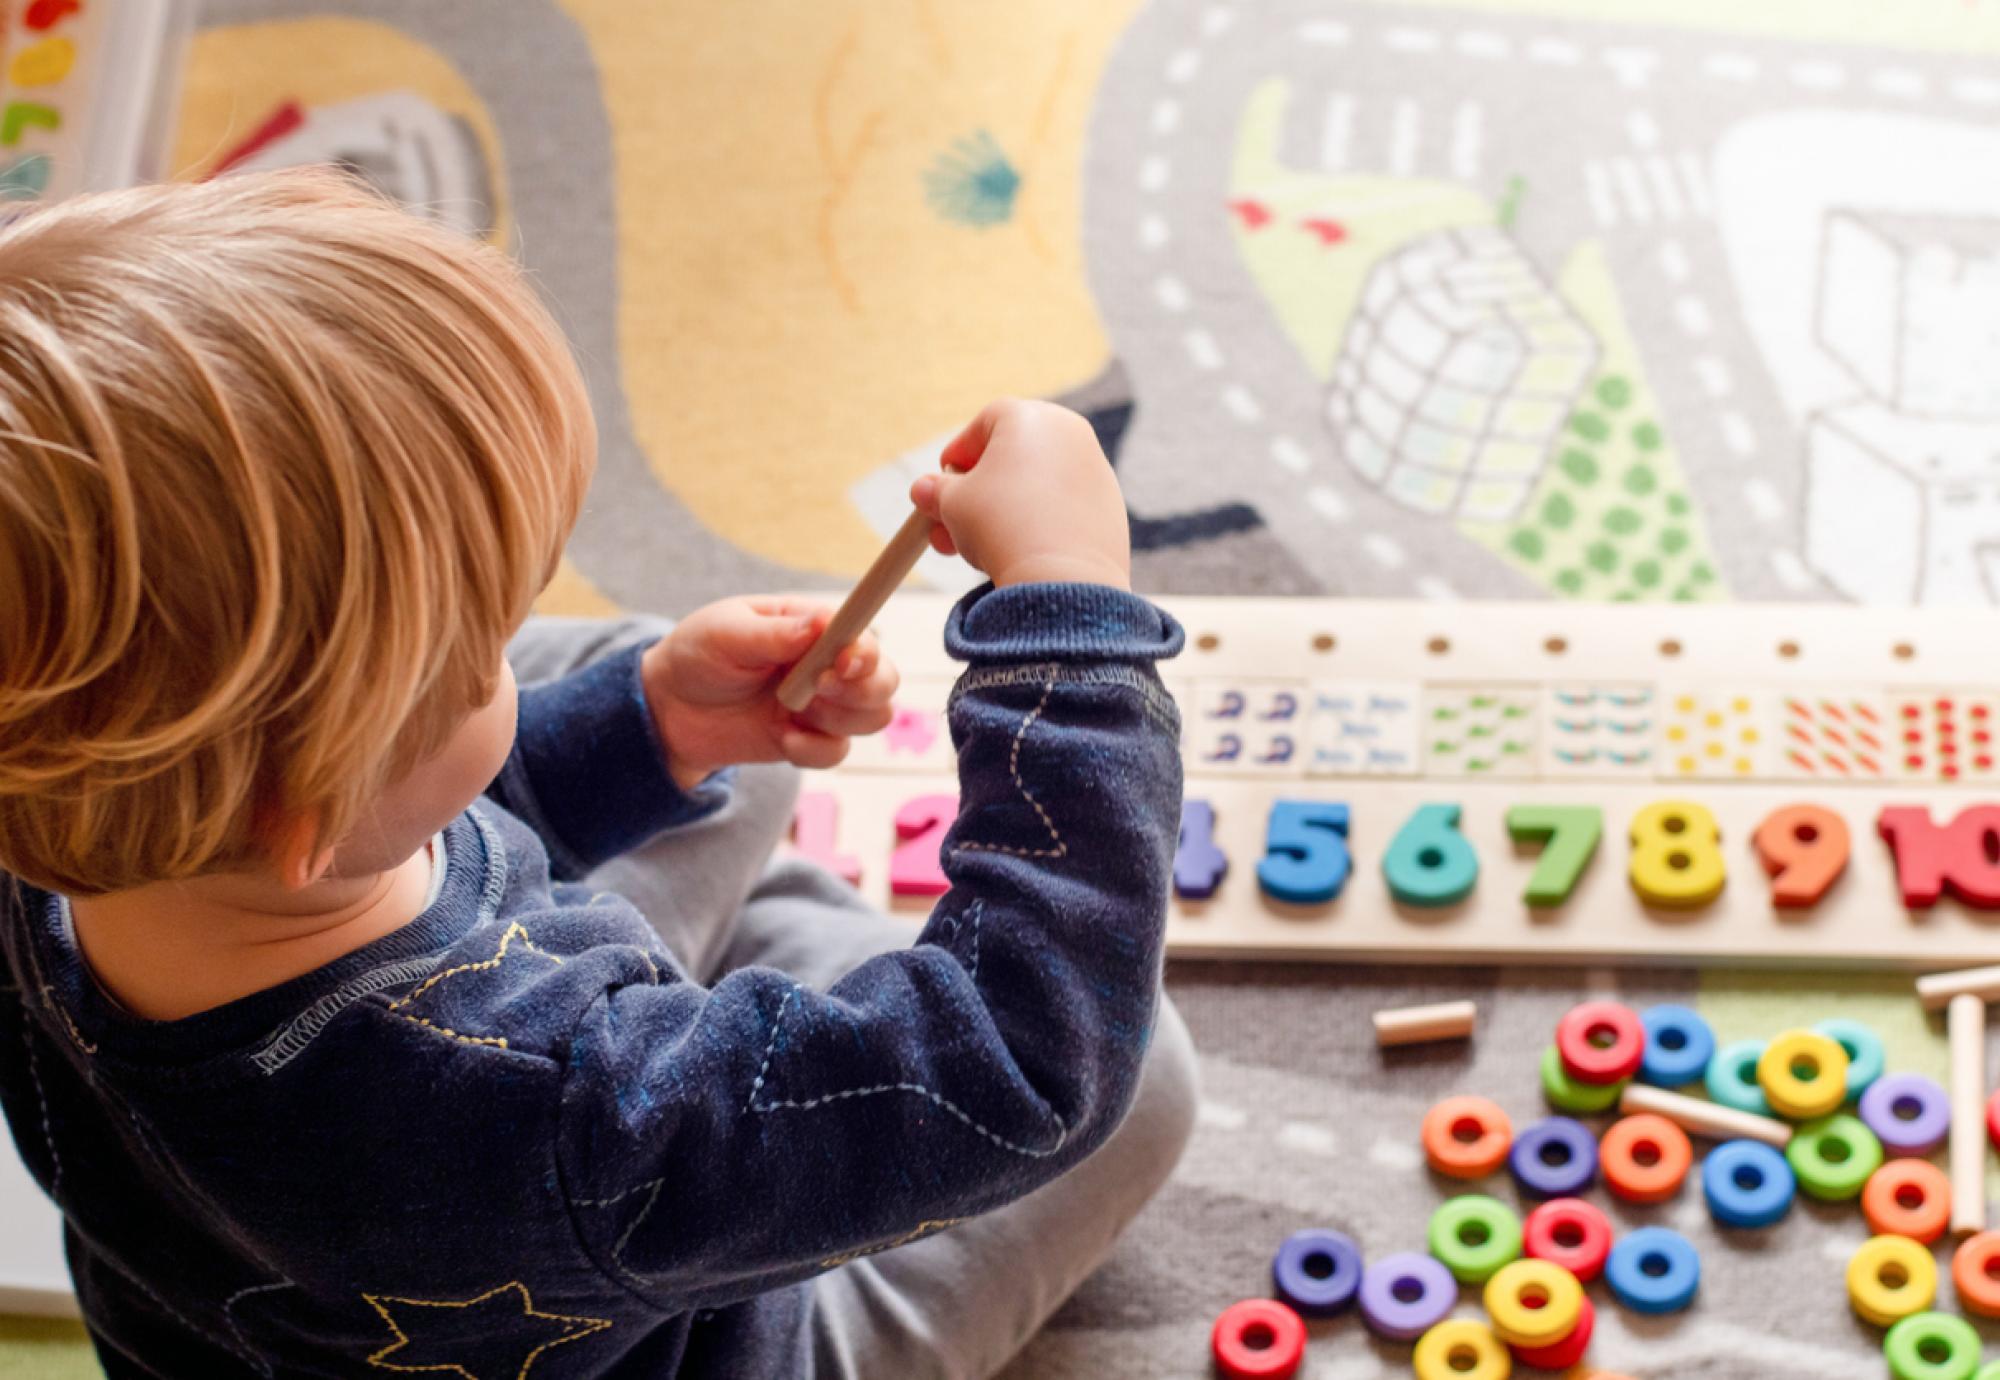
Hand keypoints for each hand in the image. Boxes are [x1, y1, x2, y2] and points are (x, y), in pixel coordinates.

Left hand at [640, 597, 898, 787]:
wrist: (668, 710)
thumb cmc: (698, 655)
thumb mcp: (726, 633)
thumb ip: (775, 633)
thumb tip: (823, 624)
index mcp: (813, 626)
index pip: (863, 634)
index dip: (864, 650)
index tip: (842, 661)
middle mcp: (828, 664)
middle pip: (885, 680)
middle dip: (861, 689)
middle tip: (817, 690)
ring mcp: (822, 705)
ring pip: (874, 717)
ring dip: (838, 718)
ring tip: (790, 710)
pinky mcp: (809, 739)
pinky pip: (838, 752)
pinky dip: (813, 749)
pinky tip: (782, 736)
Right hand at [909, 399, 1130, 589]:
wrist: (1063, 575)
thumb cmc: (1001, 525)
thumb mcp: (953, 504)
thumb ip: (936, 492)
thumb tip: (923, 491)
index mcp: (1029, 416)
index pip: (983, 424)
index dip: (958, 454)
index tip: (943, 481)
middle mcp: (1068, 431)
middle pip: (1013, 453)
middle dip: (978, 488)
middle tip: (952, 522)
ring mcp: (1095, 467)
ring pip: (1039, 482)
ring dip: (1007, 507)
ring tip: (979, 545)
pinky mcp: (1110, 503)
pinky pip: (1064, 506)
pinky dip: (1041, 520)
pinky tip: (1022, 549)